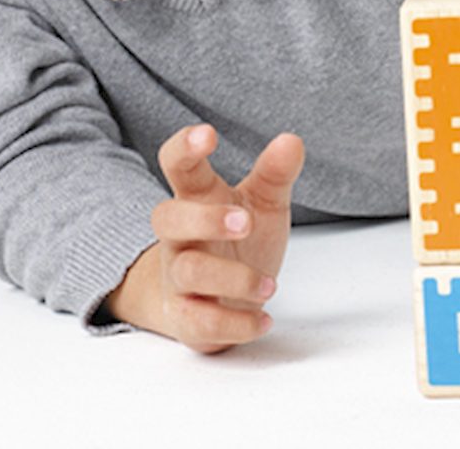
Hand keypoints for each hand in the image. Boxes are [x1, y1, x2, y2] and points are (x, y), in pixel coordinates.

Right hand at [105, 123, 305, 352]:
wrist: (212, 300)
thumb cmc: (237, 242)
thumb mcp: (262, 204)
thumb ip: (275, 174)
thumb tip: (291, 140)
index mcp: (196, 198)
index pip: (177, 166)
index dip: (185, 148)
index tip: (208, 135)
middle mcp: (179, 237)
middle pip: (168, 218)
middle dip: (204, 219)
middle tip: (246, 222)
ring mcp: (178, 279)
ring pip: (188, 272)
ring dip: (232, 278)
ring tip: (269, 285)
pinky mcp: (186, 318)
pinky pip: (200, 323)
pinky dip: (235, 324)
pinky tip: (264, 320)